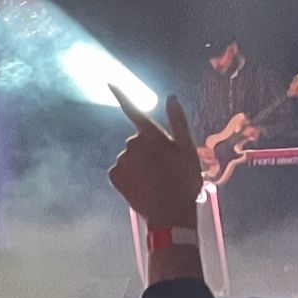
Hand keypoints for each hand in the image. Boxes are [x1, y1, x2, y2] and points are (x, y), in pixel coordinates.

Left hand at [106, 92, 200, 227]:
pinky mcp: (114, 175)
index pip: (134, 111)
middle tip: (165, 166)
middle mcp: (132, 145)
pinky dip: (130, 174)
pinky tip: (143, 185)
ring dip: (140, 163)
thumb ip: (178, 122)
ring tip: (156, 179)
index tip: (109, 82)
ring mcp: (121, 161)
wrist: (170, 215)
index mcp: (151, 137)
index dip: (122, 95)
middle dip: (148, 148)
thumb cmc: (184, 182)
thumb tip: (172, 97)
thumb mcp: (188, 151)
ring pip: (130, 156)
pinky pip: (121, 169)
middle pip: (137, 139)